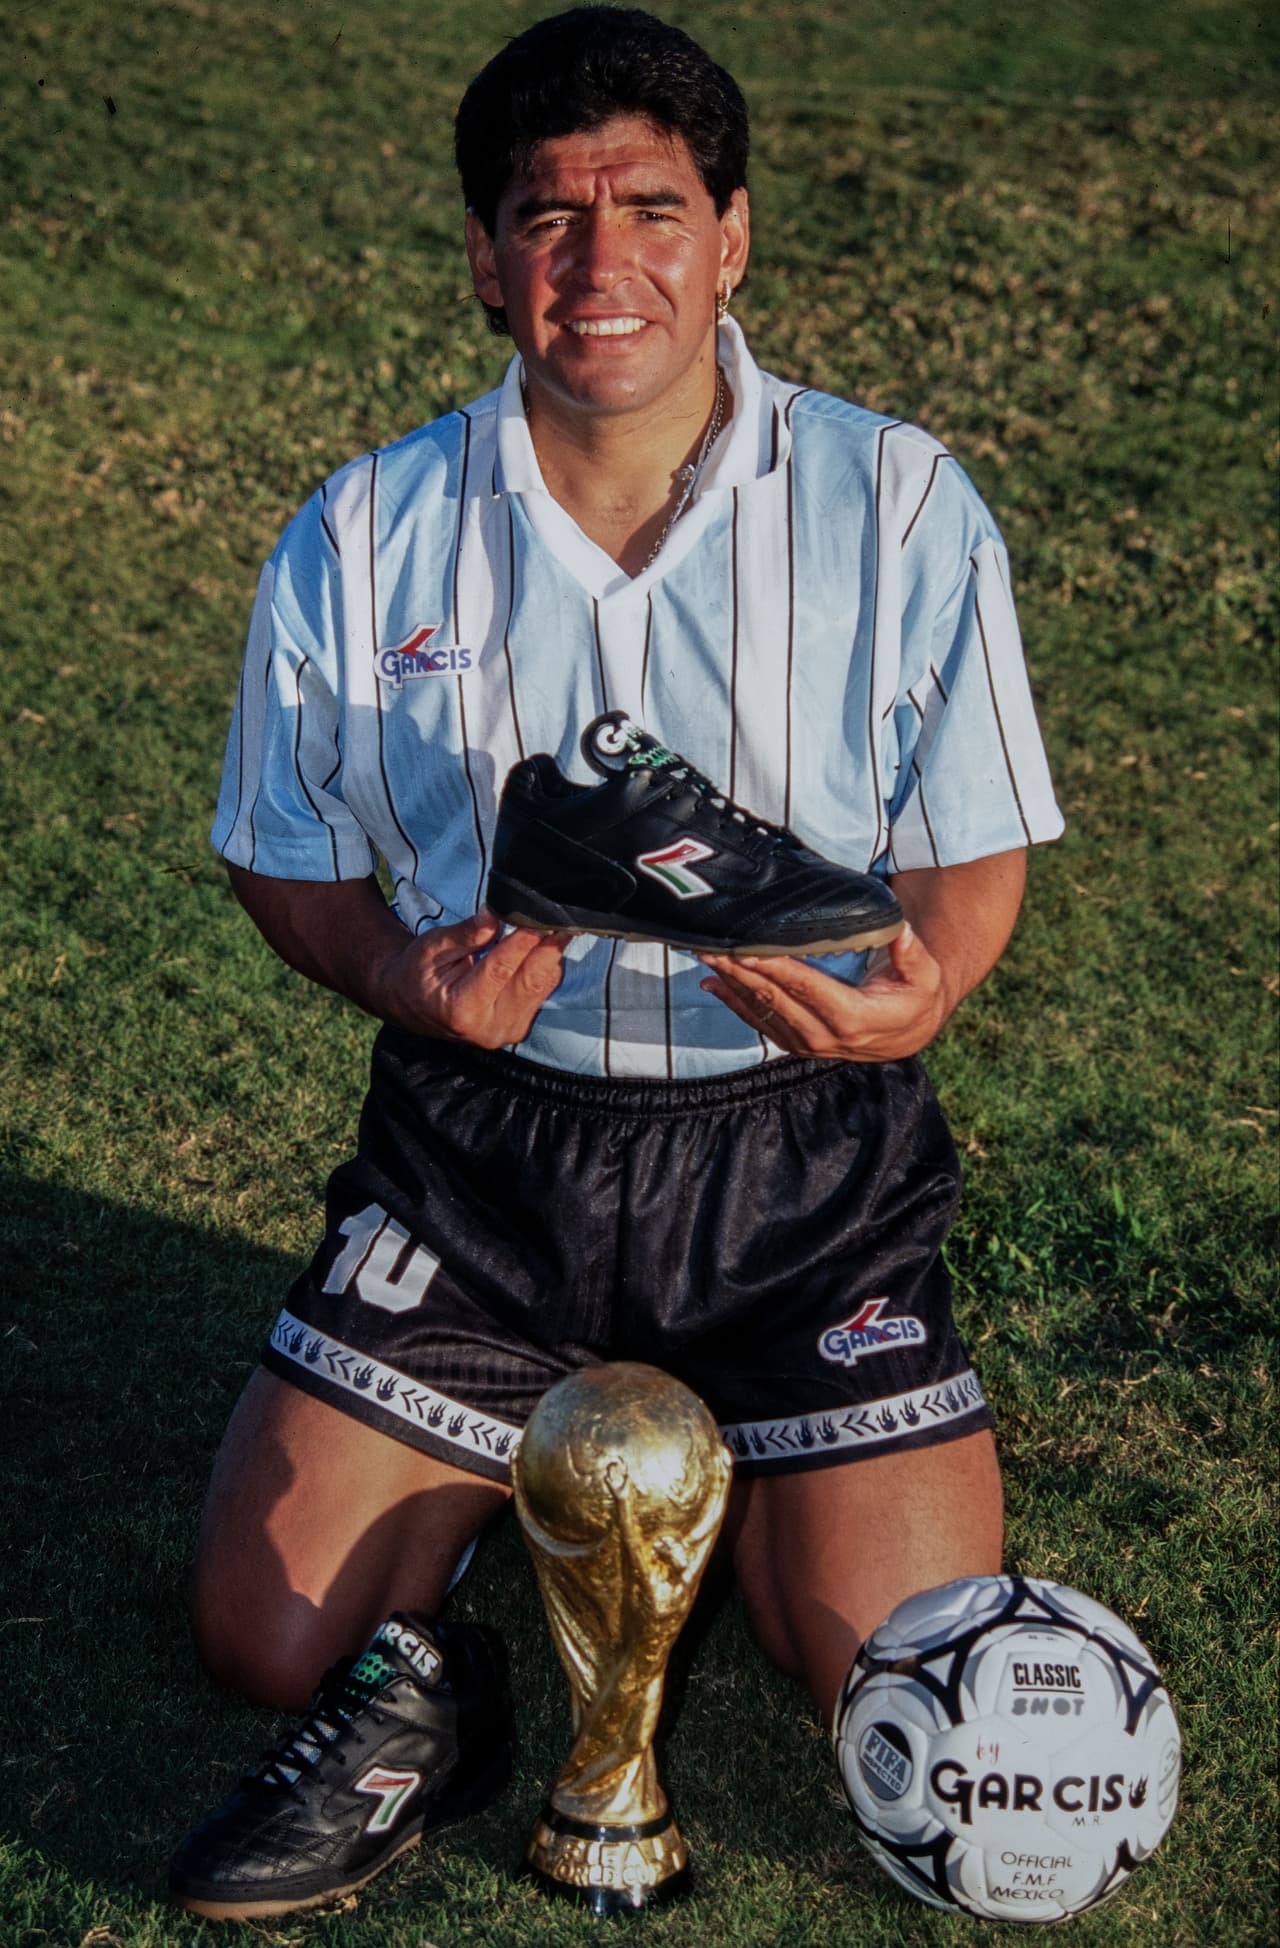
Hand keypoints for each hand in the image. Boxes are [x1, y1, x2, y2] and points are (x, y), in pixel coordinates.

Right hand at [373, 910, 570, 1048]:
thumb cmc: (419, 973)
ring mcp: (507, 1031)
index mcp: (461, 1010)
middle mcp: (488, 1027)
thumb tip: (494, 916)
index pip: (500, 970)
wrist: (413, 1005)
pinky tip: (546, 945)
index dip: (522, 941)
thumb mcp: (430, 948)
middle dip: (547, 947)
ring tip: (555, 926)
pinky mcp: (519, 1027)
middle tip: (557, 917)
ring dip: (551, 955)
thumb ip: (463, 935)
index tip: (537, 916)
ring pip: (543, 987)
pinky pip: (543, 992)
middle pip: (530, 982)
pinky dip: (547, 967)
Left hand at [698, 923, 947, 1062]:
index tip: (750, 950)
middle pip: (776, 1000)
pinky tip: (713, 984)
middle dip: (742, 972)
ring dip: (732, 986)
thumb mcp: (925, 975)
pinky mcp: (798, 1044)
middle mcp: (826, 1036)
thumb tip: (899, 930)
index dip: (777, 969)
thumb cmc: (915, 996)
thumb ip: (911, 954)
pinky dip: (735, 1004)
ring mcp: (809, 1044)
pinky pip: (761, 1024)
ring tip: (707, 959)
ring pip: (763, 1013)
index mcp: (854, 1017)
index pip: (807, 988)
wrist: (909, 1032)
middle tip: (714, 946)